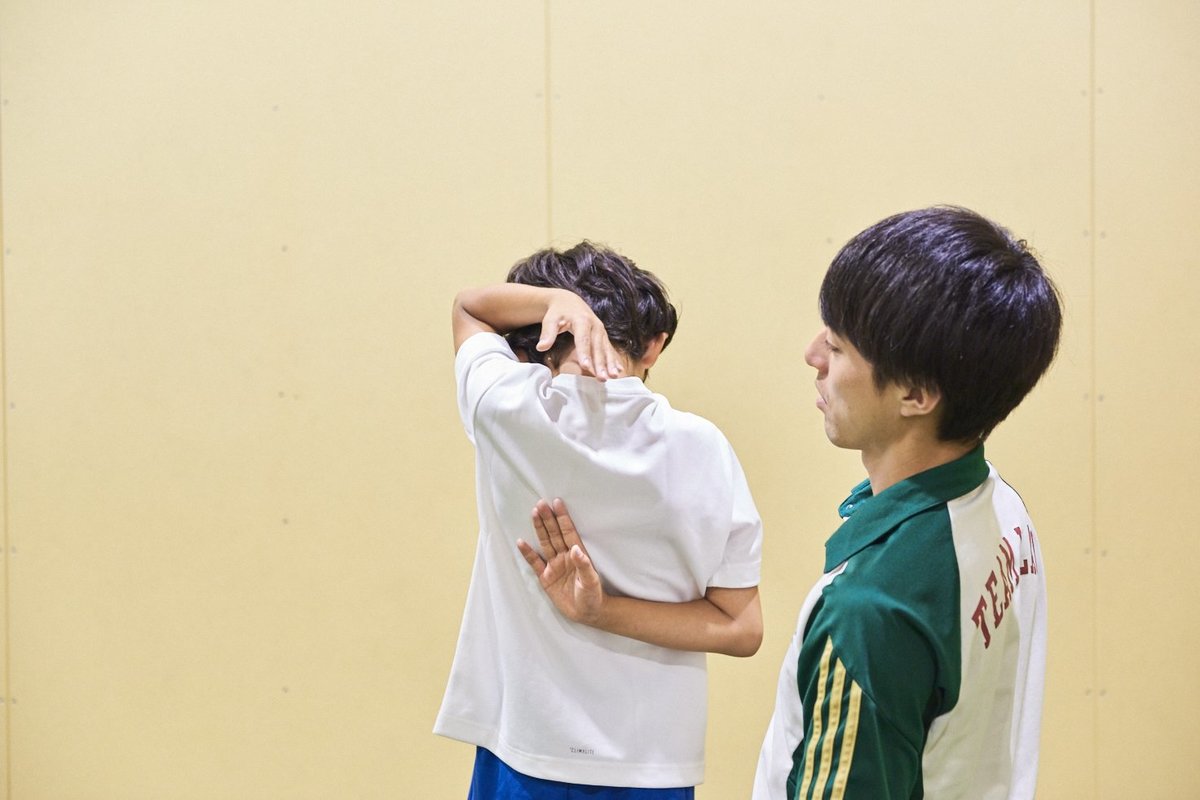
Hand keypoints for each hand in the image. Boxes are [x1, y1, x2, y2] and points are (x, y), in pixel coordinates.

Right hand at [516, 498, 605, 625]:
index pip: (568, 532)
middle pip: (554, 534)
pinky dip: (527, 553)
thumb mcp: (591, 581)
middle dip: (548, 519)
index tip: (557, 502)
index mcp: (576, 554)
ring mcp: (554, 566)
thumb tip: (576, 549)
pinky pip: (534, 563)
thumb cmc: (593, 595)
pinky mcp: (545, 577)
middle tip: (541, 503)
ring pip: (545, 543)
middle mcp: (564, 556)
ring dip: (539, 529)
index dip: (563, 518)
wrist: (587, 613)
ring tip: (533, 513)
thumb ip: (584, 565)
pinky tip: (521, 542)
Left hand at [536, 290, 623, 379]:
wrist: (569, 301)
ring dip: (611, 363)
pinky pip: (609, 349)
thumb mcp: (550, 319)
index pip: (583, 339)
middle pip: (597, 346)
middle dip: (601, 363)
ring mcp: (601, 330)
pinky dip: (614, 359)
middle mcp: (594, 325)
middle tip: (602, 377)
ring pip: (606, 348)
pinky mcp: (603, 335)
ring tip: (614, 376)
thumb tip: (541, 347)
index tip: (585, 366)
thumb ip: (547, 333)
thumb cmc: (558, 312)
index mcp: (581, 320)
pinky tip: (618, 370)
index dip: (584, 353)